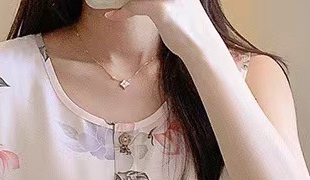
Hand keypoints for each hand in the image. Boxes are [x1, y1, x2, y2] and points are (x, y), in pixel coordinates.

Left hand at [104, 0, 218, 60]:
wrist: (200, 45)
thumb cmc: (187, 27)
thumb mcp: (174, 5)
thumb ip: (159, 1)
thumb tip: (136, 2)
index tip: (121, 1)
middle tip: (112, 0)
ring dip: (119, 0)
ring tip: (109, 3)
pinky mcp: (160, 7)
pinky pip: (134, 6)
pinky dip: (121, 12)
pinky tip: (112, 15)